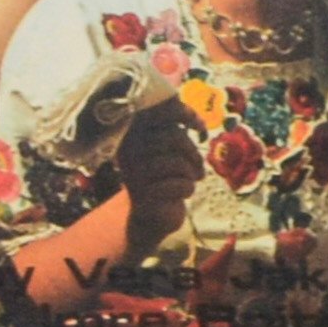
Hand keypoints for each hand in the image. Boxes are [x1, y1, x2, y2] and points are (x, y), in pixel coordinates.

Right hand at [113, 94, 205, 249]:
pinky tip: (182, 194)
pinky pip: (181, 184)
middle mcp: (127, 150)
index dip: (186, 115)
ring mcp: (134, 173)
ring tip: (191, 180)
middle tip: (198, 167)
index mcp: (130, 133)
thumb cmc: (165, 176)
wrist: (152, 215)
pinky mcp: (145, 196)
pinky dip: (188, 189)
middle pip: (175, 137)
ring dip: (193, 172)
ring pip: (179, 162)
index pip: (159, 111)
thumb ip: (175, 127)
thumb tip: (193, 115)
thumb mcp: (168, 148)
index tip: (200, 129)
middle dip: (194, 153)